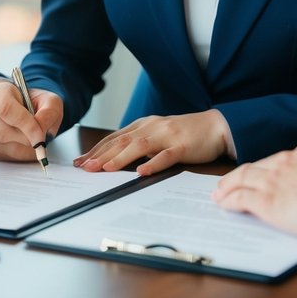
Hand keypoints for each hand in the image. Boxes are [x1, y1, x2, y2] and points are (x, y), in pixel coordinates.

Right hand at [0, 79, 63, 162]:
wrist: (18, 108)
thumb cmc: (33, 103)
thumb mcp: (48, 100)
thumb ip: (49, 112)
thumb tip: (41, 132)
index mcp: (0, 92)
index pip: (7, 109)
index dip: (25, 126)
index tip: (41, 137)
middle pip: (5, 133)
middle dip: (28, 139)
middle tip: (40, 136)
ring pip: (5, 148)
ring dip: (26, 149)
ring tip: (34, 138)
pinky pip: (6, 157)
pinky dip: (22, 155)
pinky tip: (26, 144)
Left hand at [75, 110, 230, 175]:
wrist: (216, 126)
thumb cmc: (185, 134)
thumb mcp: (158, 136)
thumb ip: (139, 144)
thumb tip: (115, 159)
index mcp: (144, 125)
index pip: (114, 138)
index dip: (96, 149)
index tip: (80, 162)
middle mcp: (152, 127)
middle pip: (121, 141)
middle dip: (100, 155)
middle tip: (83, 168)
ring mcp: (167, 135)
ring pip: (139, 146)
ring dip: (119, 158)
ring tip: (104, 169)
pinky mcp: (182, 146)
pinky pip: (166, 156)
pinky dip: (153, 163)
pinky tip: (142, 172)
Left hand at [212, 144, 296, 239]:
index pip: (279, 161)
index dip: (267, 169)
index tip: (261, 175)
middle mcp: (286, 162)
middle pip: (257, 167)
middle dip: (242, 176)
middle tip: (230, 183)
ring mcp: (274, 180)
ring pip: (242, 178)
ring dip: (228, 186)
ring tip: (220, 193)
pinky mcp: (267, 200)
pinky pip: (240, 198)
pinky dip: (228, 200)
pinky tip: (223, 204)